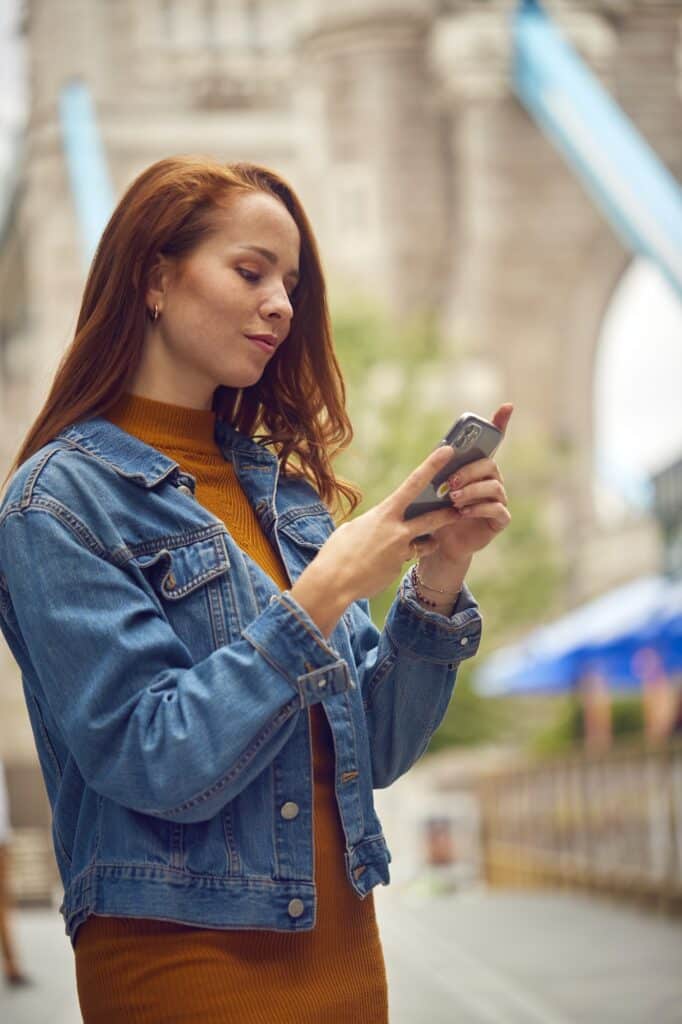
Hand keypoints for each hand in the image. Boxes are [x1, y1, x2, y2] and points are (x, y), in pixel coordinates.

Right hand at [294, 443, 467, 606]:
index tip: (447, 451)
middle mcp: (397, 531)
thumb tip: (381, 521)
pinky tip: (380, 564)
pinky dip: (397, 559)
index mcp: (384, 513)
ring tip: (418, 543)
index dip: (432, 466)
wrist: (333, 583)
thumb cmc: (337, 551)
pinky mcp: (397, 570)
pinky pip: (405, 561)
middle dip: (448, 515)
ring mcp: (400, 552)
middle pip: (433, 519)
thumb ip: (374, 521)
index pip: (413, 484)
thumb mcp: (354, 527)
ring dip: (427, 542)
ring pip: (425, 544)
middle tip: (460, 510)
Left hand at [418, 403, 512, 566]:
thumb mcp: (434, 488)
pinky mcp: (500, 519)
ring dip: (472, 491)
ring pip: (494, 487)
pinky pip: (497, 509)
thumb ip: (439, 470)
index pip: (494, 441)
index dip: (501, 423)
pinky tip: (463, 512)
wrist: (440, 542)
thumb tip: (440, 451)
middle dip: (469, 471)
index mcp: (476, 468)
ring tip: (454, 499)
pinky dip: (479, 509)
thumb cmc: (437, 511)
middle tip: (450, 482)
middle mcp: (492, 480)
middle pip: (490, 465)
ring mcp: (499, 499)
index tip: (508, 406)